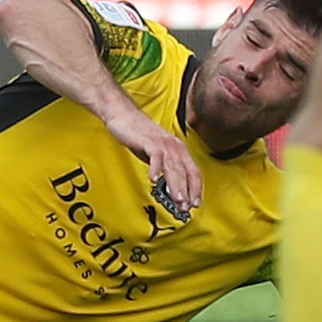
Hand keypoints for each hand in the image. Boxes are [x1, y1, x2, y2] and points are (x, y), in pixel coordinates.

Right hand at [101, 103, 201, 219]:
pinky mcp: (149, 142)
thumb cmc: (141, 135)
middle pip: (184, 172)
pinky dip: (155, 169)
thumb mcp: (158, 153)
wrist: (125, 115)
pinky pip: (155, 157)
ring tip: (176, 199)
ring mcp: (162, 143)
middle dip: (187, 191)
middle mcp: (174, 146)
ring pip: (173, 167)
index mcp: (179, 149)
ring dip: (176, 185)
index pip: (194, 171)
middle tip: (185, 206)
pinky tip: (153, 179)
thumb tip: (170, 187)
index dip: (196, 188)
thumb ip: (165, 168)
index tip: (195, 203)